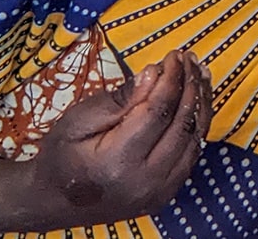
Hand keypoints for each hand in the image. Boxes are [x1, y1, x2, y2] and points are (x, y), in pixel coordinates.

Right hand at [27, 48, 212, 225]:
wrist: (57, 201)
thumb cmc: (64, 155)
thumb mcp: (78, 120)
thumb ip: (119, 99)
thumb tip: (154, 73)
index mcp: (118, 162)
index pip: (158, 112)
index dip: (171, 79)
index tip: (174, 55)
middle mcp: (145, 181)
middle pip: (181, 124)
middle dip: (189, 86)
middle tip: (189, 59)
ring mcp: (159, 191)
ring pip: (194, 138)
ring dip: (200, 102)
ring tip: (198, 73)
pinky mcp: (167, 193)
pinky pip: (192, 153)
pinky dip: (198, 124)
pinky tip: (196, 100)